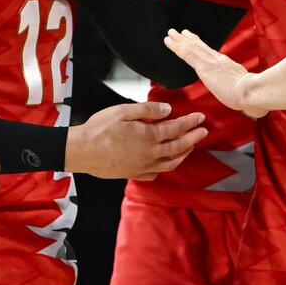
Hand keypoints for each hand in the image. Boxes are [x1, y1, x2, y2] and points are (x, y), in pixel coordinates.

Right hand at [66, 101, 206, 179]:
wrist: (82, 152)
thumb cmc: (99, 129)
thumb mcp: (123, 111)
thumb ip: (148, 110)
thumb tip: (167, 110)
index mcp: (149, 136)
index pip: (176, 128)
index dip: (190, 122)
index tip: (200, 117)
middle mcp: (150, 154)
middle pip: (178, 146)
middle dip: (193, 138)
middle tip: (203, 131)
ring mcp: (143, 166)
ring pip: (171, 162)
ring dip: (184, 154)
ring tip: (191, 147)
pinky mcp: (134, 174)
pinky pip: (156, 173)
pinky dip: (166, 167)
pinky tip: (166, 163)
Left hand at [164, 28, 265, 117]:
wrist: (253, 92)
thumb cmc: (253, 97)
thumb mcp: (247, 93)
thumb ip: (246, 97)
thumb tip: (254, 109)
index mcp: (228, 66)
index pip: (211, 53)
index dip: (201, 46)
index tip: (194, 40)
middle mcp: (219, 60)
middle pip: (200, 47)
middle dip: (189, 39)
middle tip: (178, 32)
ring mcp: (211, 61)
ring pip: (191, 47)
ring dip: (179, 40)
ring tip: (170, 33)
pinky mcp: (204, 66)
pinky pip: (186, 53)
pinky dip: (176, 46)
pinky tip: (169, 41)